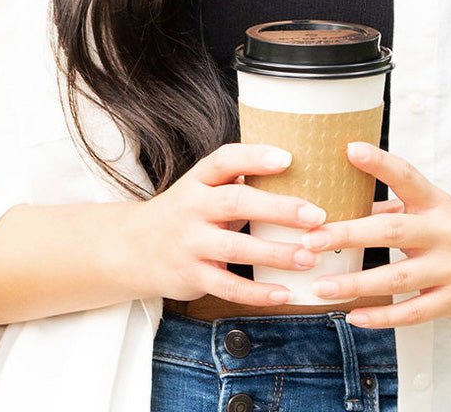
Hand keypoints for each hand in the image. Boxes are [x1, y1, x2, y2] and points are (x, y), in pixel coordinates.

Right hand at [127, 143, 328, 305]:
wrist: (134, 248)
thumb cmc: (187, 213)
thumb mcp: (203, 189)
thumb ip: (238, 181)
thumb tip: (294, 170)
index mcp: (198, 181)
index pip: (224, 161)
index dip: (254, 157)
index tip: (288, 158)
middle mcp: (191, 208)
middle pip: (235, 203)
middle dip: (278, 208)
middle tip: (316, 216)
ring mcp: (189, 243)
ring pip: (234, 248)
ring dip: (275, 254)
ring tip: (309, 256)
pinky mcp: (191, 276)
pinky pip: (227, 287)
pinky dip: (257, 292)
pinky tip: (285, 292)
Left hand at [298, 141, 450, 328]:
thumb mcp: (431, 209)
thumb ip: (391, 207)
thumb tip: (342, 203)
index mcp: (436, 202)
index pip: (407, 176)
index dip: (380, 163)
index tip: (350, 149)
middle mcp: (444, 232)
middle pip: (392, 230)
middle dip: (350, 234)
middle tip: (312, 238)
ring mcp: (450, 269)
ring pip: (397, 277)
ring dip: (355, 282)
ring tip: (321, 286)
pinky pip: (412, 312)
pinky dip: (381, 316)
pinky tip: (353, 316)